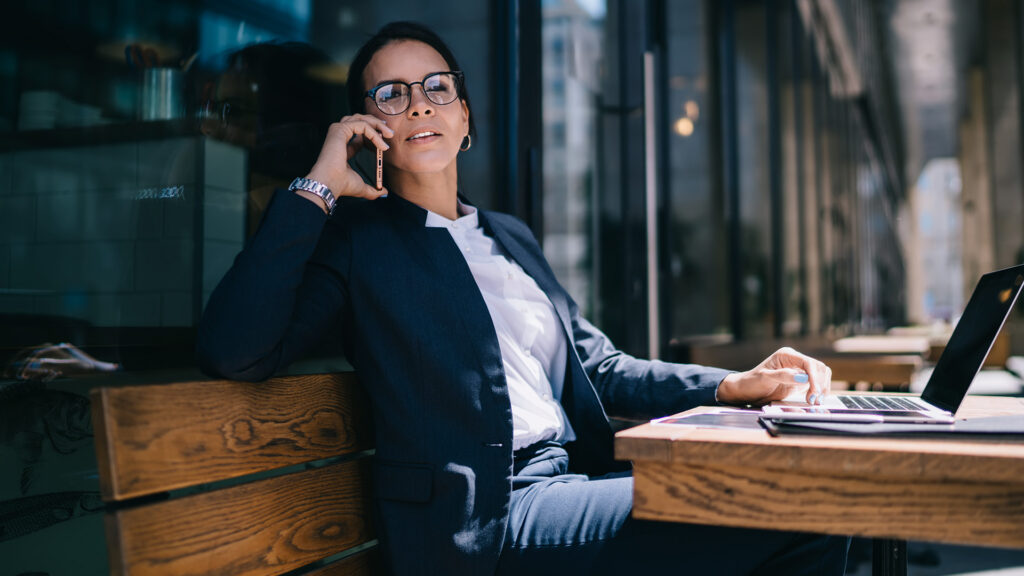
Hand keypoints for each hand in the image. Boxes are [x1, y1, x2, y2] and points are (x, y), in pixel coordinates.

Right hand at [304, 114, 392, 202]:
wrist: (330, 184)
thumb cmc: (341, 185)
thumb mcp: (362, 186)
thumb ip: (373, 189)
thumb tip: (384, 192)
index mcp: (342, 146)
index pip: (358, 134)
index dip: (373, 134)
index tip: (385, 142)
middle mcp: (339, 136)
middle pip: (359, 119)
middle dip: (376, 123)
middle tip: (389, 132)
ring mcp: (338, 131)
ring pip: (361, 118)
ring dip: (377, 125)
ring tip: (389, 135)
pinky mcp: (340, 130)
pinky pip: (362, 125)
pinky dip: (374, 133)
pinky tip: (382, 145)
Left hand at [715, 347, 831, 405]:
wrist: (745, 391)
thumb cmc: (751, 382)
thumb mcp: (765, 379)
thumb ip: (783, 376)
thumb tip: (803, 378)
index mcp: (786, 355)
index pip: (808, 363)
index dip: (814, 377)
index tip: (815, 392)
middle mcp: (794, 360)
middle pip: (818, 368)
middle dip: (820, 383)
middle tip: (814, 400)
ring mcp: (798, 370)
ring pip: (820, 375)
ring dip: (822, 387)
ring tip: (815, 401)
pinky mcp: (800, 381)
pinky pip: (816, 383)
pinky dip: (819, 391)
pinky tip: (815, 400)